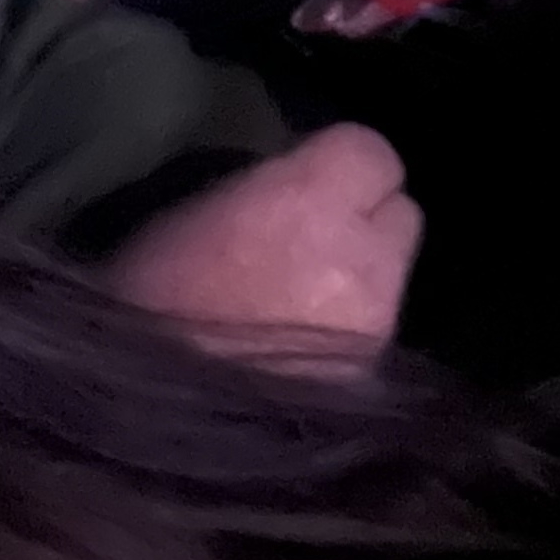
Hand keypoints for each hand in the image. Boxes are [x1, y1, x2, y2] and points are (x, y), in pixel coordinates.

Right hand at [104, 125, 418, 356]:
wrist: (159, 407)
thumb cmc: (156, 292)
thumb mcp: (199, 209)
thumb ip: (266, 187)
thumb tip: (292, 185)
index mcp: (309, 199)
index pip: (373, 152)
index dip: (343, 163)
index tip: (311, 177)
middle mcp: (363, 257)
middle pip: (402, 214)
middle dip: (366, 219)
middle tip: (318, 234)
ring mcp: (377, 324)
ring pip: (392, 278)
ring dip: (360, 276)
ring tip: (306, 297)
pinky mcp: (374, 379)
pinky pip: (377, 331)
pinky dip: (351, 328)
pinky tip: (307, 345)